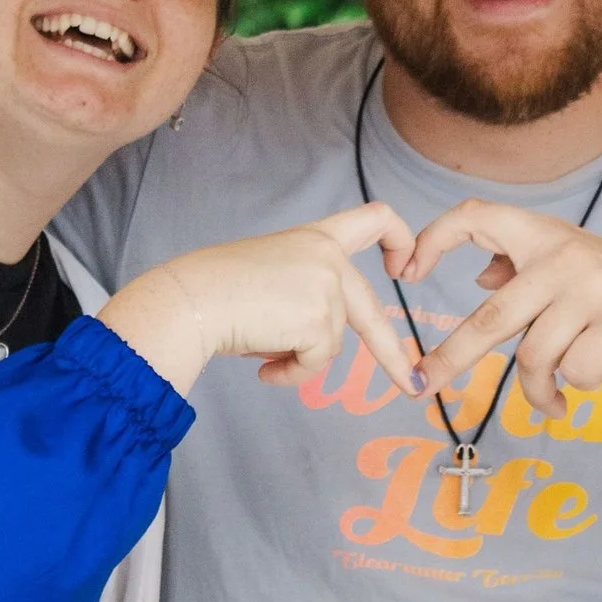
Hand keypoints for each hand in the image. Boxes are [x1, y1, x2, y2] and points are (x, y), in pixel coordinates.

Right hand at [99, 204, 422, 396]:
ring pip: (329, 345)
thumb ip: (303, 293)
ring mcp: (327, 289)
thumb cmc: (215, 289)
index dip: (399, 240)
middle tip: (410, 383)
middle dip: (393, 355)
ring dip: (298, 358)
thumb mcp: (270, 274)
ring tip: (260, 347)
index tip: (403, 267)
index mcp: (315, 238)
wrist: (192, 300)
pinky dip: (291, 373)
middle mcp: (328, 258)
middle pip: (371, 311)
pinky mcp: (319, 321)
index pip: (373, 218)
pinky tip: (263, 367)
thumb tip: (314, 344)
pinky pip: (315, 364)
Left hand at [403, 199, 601, 415]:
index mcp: (548, 236)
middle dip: (451, 357)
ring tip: (550, 402)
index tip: (406, 271)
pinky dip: (573, 391)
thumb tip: (479, 276)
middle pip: (492, 316)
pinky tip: (586, 388)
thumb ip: (528, 270)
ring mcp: (596, 289)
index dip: (435, 238)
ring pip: (535, 357)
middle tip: (421, 386)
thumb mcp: (576, 273)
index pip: (478, 215)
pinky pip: (573, 373)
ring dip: (537, 392)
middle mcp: (567, 255)